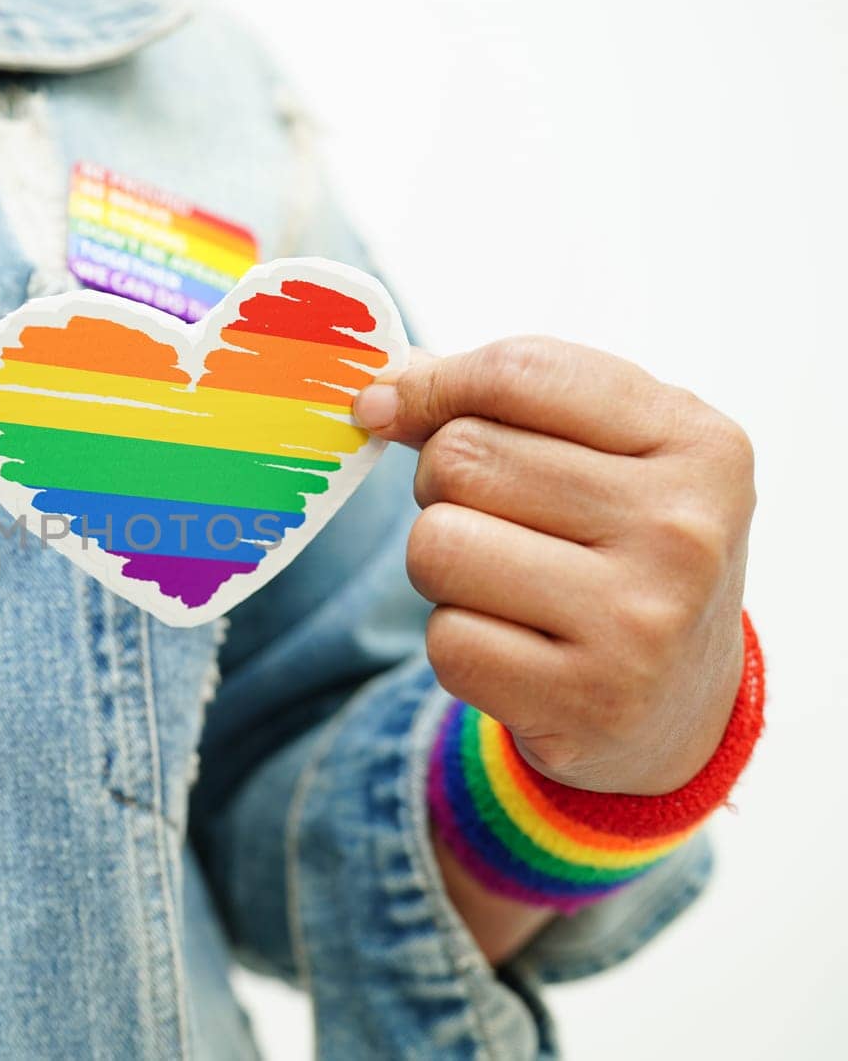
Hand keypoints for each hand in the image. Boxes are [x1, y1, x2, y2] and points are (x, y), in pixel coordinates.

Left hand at [355, 337, 754, 795]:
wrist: (681, 704)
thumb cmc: (620, 551)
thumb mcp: (602, 455)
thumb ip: (499, 402)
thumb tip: (379, 389)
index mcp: (696, 444)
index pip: (520, 371)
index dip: (434, 385)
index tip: (395, 408)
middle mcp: (681, 529)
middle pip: (461, 457)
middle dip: (442, 485)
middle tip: (492, 521)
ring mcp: (639, 621)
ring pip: (437, 545)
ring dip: (441, 565)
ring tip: (503, 584)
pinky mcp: (587, 701)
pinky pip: (445, 639)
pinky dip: (457, 641)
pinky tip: (516, 648)